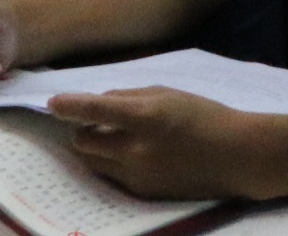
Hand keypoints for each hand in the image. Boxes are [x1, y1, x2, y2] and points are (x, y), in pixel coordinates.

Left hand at [51, 90, 269, 200]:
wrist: (234, 157)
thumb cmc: (204, 116)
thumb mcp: (167, 93)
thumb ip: (129, 97)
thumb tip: (99, 104)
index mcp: (145, 117)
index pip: (94, 111)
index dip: (69, 106)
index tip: (53, 103)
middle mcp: (136, 150)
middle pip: (83, 142)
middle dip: (79, 129)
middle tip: (89, 120)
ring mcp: (137, 175)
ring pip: (92, 162)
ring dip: (92, 147)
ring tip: (108, 136)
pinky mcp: (141, 192)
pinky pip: (111, 175)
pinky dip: (110, 162)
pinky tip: (130, 153)